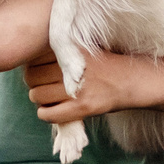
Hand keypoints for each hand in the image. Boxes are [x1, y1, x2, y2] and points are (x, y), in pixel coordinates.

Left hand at [25, 52, 151, 123]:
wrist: (134, 80)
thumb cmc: (107, 64)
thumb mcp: (85, 49)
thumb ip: (62, 52)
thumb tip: (29, 60)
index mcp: (72, 49)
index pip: (34, 58)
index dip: (33, 66)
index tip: (41, 70)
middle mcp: (73, 67)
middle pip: (32, 77)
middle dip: (34, 83)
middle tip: (44, 86)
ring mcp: (77, 88)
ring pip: (37, 95)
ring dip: (40, 99)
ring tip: (50, 98)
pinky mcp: (82, 108)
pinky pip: (48, 114)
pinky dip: (46, 114)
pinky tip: (54, 110)